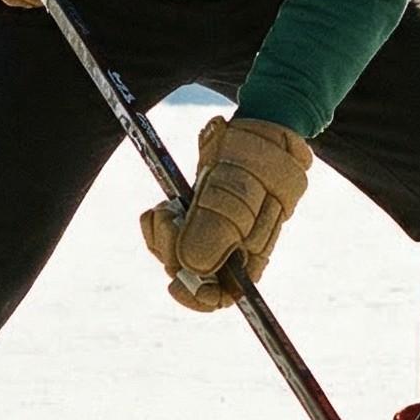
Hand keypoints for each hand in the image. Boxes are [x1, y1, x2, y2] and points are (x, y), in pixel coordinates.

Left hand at [140, 115, 311, 312]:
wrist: (259, 122)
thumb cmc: (257, 150)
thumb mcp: (241, 181)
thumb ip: (221, 221)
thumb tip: (192, 267)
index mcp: (257, 249)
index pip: (228, 294)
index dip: (200, 297)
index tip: (175, 283)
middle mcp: (236, 246)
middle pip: (197, 276)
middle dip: (173, 252)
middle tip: (166, 217)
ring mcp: (218, 231)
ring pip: (180, 255)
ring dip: (163, 236)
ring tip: (165, 208)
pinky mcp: (201, 215)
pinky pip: (172, 235)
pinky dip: (160, 224)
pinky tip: (162, 207)